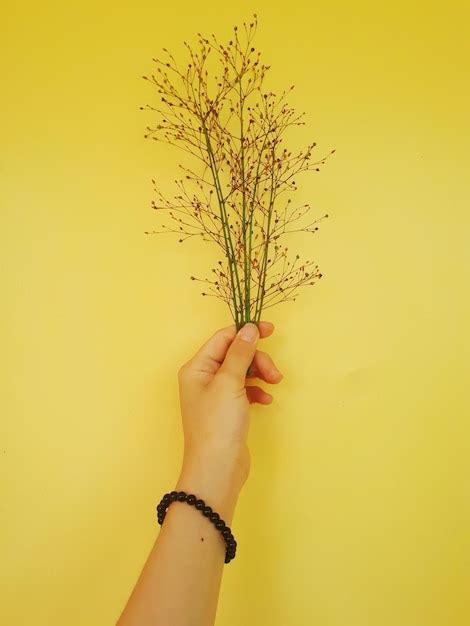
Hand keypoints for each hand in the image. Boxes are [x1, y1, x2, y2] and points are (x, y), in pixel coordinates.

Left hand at [177, 321, 282, 495]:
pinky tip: (266, 400)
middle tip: (273, 373)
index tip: (271, 330)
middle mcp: (203, 378)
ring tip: (274, 385)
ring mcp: (216, 394)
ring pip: (243, 371)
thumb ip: (240, 354)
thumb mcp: (230, 383)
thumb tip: (249, 328)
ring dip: (261, 374)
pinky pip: (246, 389)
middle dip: (257, 359)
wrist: (217, 469)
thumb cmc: (218, 424)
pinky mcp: (227, 409)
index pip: (223, 338)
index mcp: (197, 367)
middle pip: (235, 354)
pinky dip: (258, 390)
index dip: (246, 332)